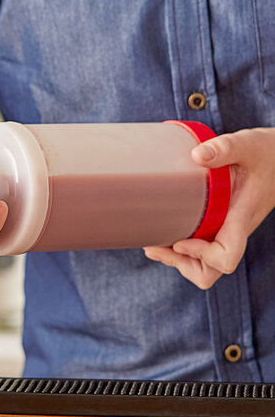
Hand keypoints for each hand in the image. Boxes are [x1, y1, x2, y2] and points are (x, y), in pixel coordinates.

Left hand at [143, 127, 274, 288]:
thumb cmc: (266, 152)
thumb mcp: (247, 144)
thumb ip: (225, 148)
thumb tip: (197, 155)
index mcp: (240, 219)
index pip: (226, 257)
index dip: (201, 256)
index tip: (180, 240)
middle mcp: (232, 232)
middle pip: (210, 271)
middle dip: (181, 264)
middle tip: (154, 246)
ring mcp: (224, 232)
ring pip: (203, 266)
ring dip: (177, 260)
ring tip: (153, 243)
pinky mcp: (217, 226)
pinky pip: (199, 252)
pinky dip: (179, 250)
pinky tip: (162, 234)